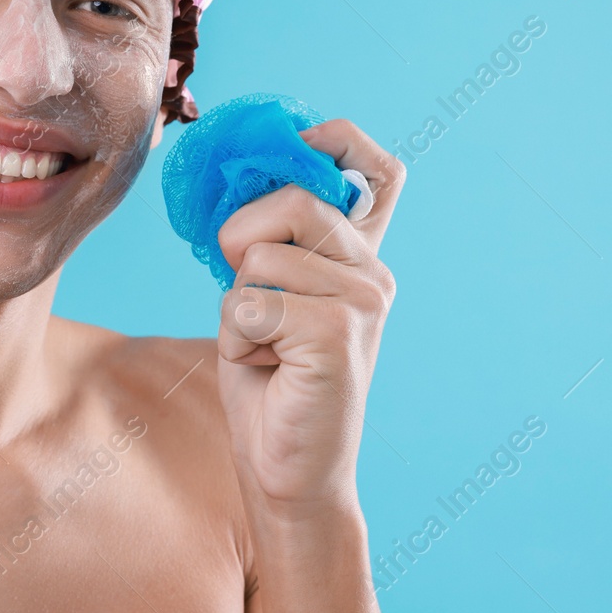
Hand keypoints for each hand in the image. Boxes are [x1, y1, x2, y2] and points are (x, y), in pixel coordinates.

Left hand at [214, 119, 405, 513]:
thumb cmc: (269, 380)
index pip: (375, 168)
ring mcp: (363, 301)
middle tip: (251, 302)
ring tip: (265, 347)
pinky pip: (251, 303)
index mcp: (359, 255)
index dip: (333, 142)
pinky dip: (236, 338)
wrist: (287, 470)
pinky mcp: (339, 333)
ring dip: (236, 307)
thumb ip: (269, 238)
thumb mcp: (264, 293)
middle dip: (241, 242)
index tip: (294, 151)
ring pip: (259, 257)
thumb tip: (236, 176)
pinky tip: (267, 368)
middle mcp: (372, 271)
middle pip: (290, 199)